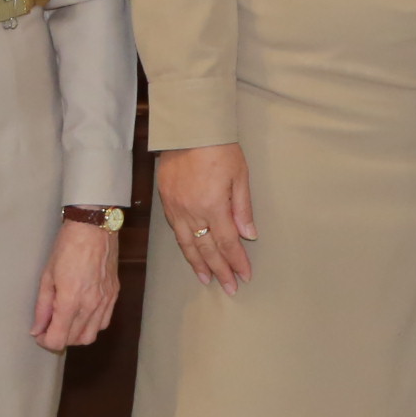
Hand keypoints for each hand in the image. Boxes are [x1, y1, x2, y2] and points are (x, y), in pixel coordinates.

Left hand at [33, 218, 121, 348]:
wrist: (93, 228)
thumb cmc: (66, 247)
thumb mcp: (47, 276)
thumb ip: (42, 307)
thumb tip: (37, 329)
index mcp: (71, 301)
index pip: (58, 340)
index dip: (45, 341)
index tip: (40, 333)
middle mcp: (90, 305)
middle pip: (74, 341)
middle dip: (59, 338)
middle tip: (50, 326)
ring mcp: (105, 301)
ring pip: (91, 336)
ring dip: (76, 335)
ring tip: (66, 322)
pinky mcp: (114, 295)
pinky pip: (103, 322)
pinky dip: (91, 325)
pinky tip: (83, 313)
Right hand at [156, 145, 255, 293]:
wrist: (188, 128)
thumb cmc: (219, 148)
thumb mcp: (240, 175)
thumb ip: (243, 207)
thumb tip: (249, 235)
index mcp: (213, 205)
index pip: (227, 242)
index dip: (237, 261)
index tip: (245, 275)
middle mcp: (192, 211)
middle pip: (207, 249)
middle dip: (220, 270)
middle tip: (229, 288)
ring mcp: (176, 208)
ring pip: (188, 244)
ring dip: (199, 264)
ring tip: (207, 280)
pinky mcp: (166, 201)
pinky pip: (176, 231)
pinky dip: (185, 246)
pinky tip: (191, 254)